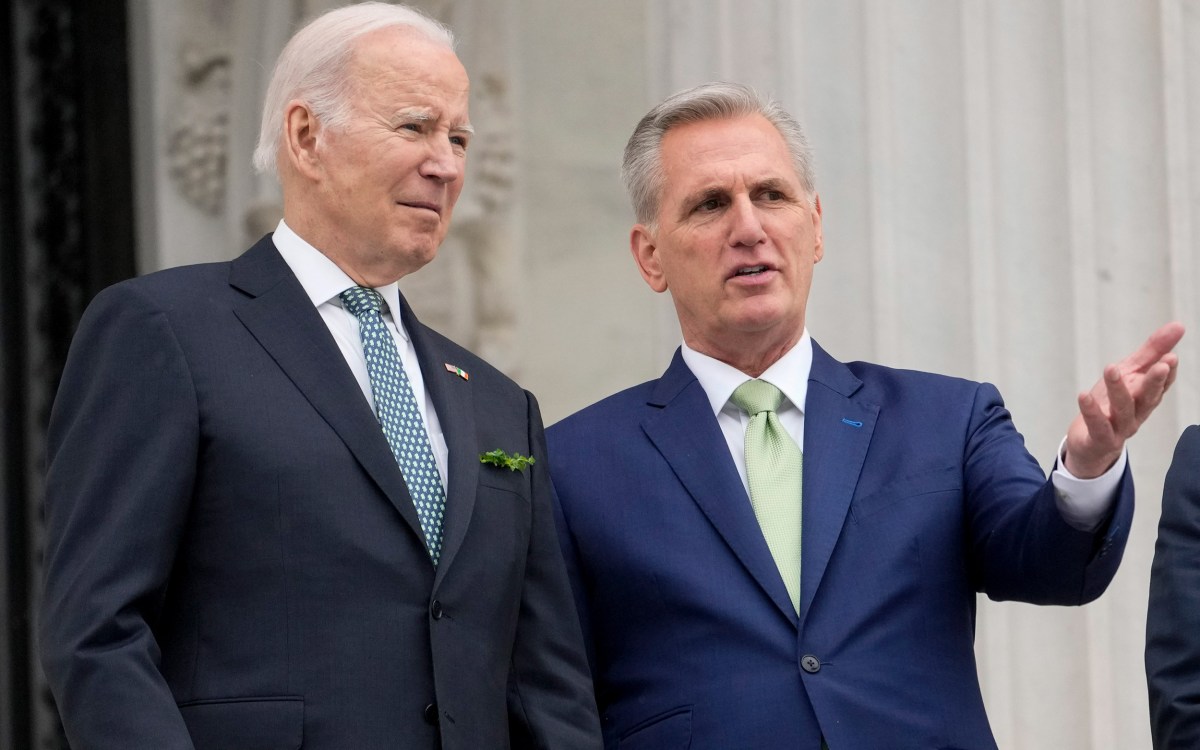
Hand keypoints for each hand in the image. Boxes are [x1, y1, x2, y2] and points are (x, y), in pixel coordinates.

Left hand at [1064, 321, 1184, 477]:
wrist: (1089, 443)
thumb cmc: (1112, 404)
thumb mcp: (1130, 373)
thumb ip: (1152, 351)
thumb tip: (1178, 325)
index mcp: (1146, 396)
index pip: (1162, 384)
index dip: (1167, 372)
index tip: (1171, 356)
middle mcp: (1137, 413)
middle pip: (1149, 397)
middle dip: (1155, 381)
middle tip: (1161, 365)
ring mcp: (1119, 428)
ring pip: (1123, 410)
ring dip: (1119, 389)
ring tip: (1111, 368)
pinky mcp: (1099, 439)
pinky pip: (1097, 426)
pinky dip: (1091, 411)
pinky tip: (1084, 396)